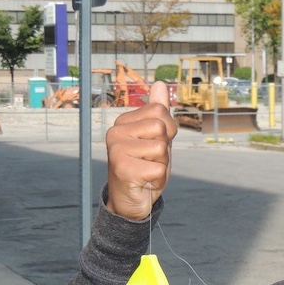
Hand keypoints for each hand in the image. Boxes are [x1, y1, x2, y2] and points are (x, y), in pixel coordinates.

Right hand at [105, 81, 177, 220]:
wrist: (131, 200)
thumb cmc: (145, 166)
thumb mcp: (156, 137)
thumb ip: (159, 112)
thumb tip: (160, 84)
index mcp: (123, 122)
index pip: (160, 111)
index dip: (168, 131)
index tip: (154, 145)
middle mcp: (115, 133)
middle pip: (161, 128)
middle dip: (165, 148)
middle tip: (151, 161)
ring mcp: (116, 151)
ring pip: (161, 148)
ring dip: (162, 164)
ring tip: (148, 170)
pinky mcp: (123, 169)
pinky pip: (159, 169)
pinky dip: (158, 179)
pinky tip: (145, 181)